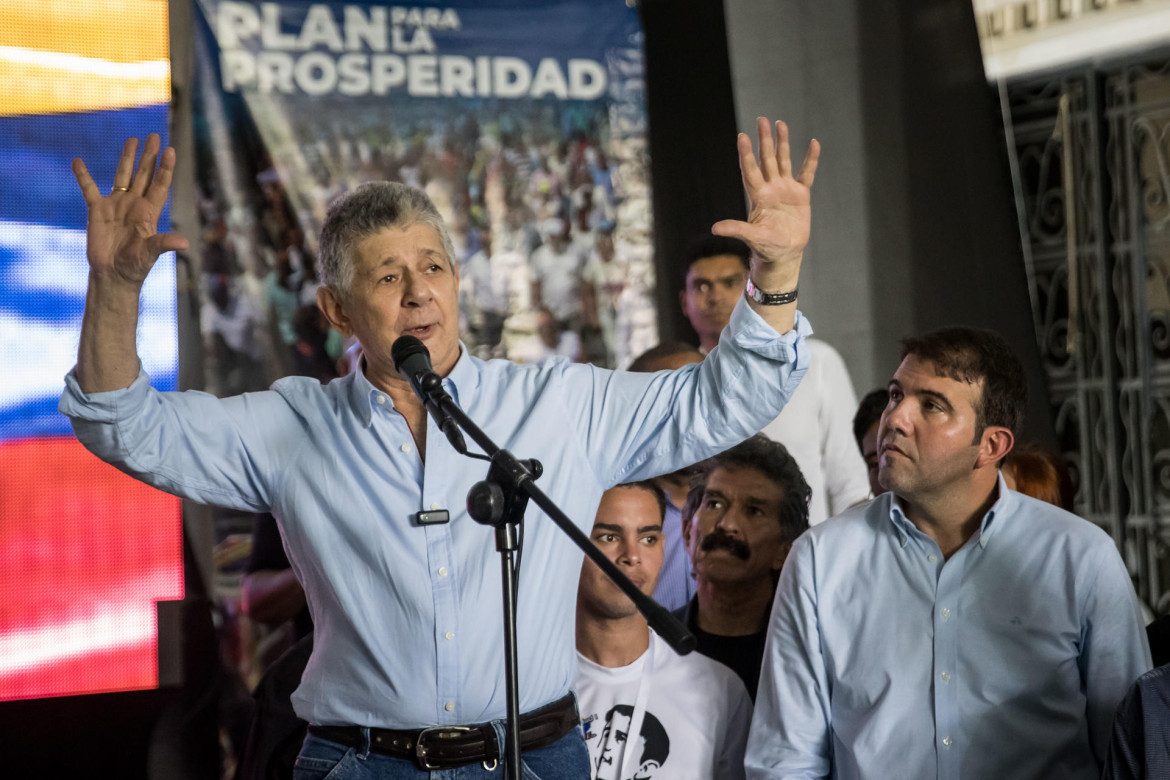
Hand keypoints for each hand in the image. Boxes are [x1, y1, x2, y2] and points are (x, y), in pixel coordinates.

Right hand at [72, 134, 188, 286]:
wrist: (113, 274)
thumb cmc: (135, 266)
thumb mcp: (150, 254)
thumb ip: (164, 244)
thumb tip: (184, 243)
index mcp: (149, 212)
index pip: (160, 185)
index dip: (165, 168)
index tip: (171, 150)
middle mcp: (134, 204)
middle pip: (143, 175)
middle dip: (149, 156)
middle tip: (154, 136)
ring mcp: (116, 205)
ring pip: (122, 176)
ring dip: (127, 158)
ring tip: (133, 139)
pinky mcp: (97, 210)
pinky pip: (89, 189)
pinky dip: (83, 176)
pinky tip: (77, 161)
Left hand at [712, 117, 819, 271]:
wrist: (784, 253)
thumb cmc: (765, 247)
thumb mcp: (751, 237)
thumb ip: (736, 229)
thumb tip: (715, 229)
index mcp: (758, 196)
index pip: (750, 170)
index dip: (746, 154)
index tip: (742, 136)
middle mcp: (770, 188)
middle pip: (766, 159)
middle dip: (764, 140)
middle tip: (762, 119)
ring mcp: (785, 189)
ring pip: (783, 161)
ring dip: (782, 143)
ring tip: (780, 123)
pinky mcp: (800, 195)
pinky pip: (806, 173)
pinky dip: (810, 160)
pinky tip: (813, 144)